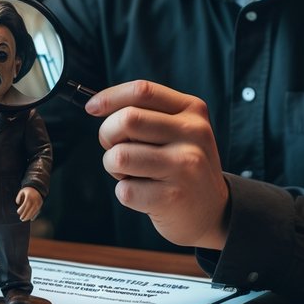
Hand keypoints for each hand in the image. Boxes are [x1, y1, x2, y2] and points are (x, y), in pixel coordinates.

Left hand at [15, 186, 42, 221]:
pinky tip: (31, 219)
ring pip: (33, 213)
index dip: (20, 210)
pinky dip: (34, 216)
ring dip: (28, 217)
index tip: (18, 212)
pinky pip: (37, 212)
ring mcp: (37, 204)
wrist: (38, 188)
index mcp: (28, 198)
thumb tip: (17, 203)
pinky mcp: (40, 205)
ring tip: (24, 220)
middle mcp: (34, 202)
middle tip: (21, 219)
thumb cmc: (28, 190)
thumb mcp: (22, 191)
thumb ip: (18, 197)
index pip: (23, 207)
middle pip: (28, 211)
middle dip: (24, 216)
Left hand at [86, 80, 229, 249]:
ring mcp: (185, 166)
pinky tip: (146, 194)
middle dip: (108, 135)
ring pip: (120, 155)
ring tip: (134, 173)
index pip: (143, 91)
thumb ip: (146, 113)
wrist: (212, 211)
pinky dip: (125, 193)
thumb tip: (96, 106)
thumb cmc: (181, 165)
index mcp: (192, 110)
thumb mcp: (178, 130)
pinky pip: (124, 190)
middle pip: (127, 119)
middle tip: (117, 149)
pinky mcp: (173, 197)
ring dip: (114, 167)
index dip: (110, 97)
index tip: (92, 107)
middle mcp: (193, 134)